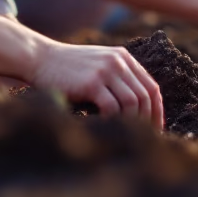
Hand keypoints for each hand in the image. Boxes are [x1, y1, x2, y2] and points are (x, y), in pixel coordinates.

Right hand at [30, 41, 164, 128]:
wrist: (40, 59)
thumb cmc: (68, 70)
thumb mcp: (98, 66)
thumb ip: (117, 79)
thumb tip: (137, 112)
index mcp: (123, 58)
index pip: (151, 87)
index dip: (157, 111)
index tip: (156, 129)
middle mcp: (118, 61)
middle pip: (145, 96)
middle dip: (148, 120)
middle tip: (145, 139)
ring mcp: (105, 70)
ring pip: (132, 102)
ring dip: (132, 122)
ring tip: (126, 136)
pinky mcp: (91, 82)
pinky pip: (112, 107)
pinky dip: (113, 120)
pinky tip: (107, 128)